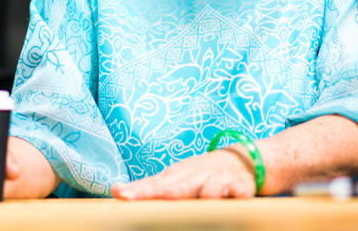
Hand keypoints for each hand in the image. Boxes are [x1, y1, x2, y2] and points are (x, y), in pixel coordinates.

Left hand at [110, 148, 257, 199]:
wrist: (238, 161)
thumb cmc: (197, 174)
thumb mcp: (173, 178)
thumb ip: (146, 188)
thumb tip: (115, 191)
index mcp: (177, 176)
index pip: (155, 185)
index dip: (141, 191)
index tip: (123, 195)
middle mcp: (196, 176)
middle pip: (182, 185)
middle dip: (172, 190)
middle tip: (163, 194)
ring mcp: (219, 180)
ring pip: (213, 188)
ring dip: (209, 192)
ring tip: (207, 195)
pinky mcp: (241, 186)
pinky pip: (241, 191)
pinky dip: (239, 193)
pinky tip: (239, 195)